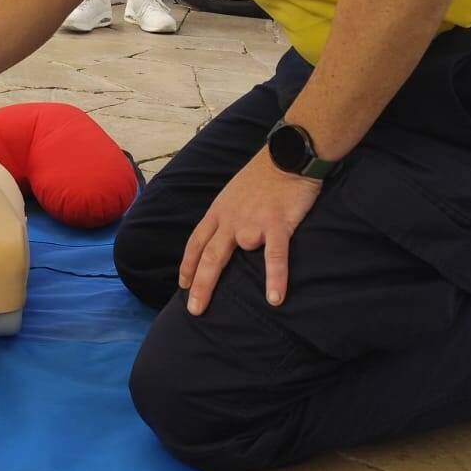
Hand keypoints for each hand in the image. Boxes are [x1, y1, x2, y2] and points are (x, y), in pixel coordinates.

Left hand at [179, 149, 321, 315]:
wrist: (287, 155)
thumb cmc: (263, 175)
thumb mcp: (235, 193)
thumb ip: (228, 215)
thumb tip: (225, 236)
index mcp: (219, 210)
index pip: (196, 241)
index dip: (188, 264)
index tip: (183, 285)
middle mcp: (230, 219)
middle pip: (209, 256)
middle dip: (199, 285)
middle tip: (194, 310)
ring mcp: (252, 222)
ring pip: (238, 255)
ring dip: (232, 284)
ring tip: (229, 315)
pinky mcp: (277, 224)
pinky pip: (274, 256)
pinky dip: (275, 278)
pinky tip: (275, 299)